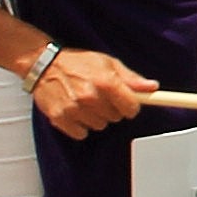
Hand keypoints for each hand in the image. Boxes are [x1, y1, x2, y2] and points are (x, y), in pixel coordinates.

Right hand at [33, 46, 151, 135]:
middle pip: (116, 118)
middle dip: (112, 109)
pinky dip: (80, 126)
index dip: (132, 106)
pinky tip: (75, 111)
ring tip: (85, 101)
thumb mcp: (108, 63)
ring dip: (96, 117)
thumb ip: (131, 78)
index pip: (132, 108)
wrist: (44, 64)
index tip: (128, 103)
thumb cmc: (78, 63)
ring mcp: (75, 109)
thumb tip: (152, 87)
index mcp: (106, 82)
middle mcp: (91, 97)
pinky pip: (81, 133)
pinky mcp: (60, 118)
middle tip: (100, 96)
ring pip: (99, 126)